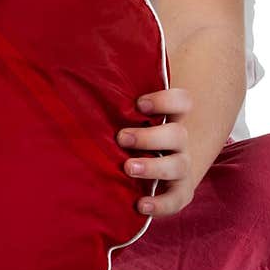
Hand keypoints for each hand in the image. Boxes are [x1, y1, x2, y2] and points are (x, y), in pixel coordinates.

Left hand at [117, 87, 194, 218]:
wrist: (156, 164)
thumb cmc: (132, 129)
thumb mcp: (128, 112)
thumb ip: (117, 95)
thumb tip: (88, 64)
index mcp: (171, 117)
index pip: (181, 101)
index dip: (164, 100)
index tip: (138, 104)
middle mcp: (180, 141)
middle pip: (177, 134)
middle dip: (149, 136)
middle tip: (121, 138)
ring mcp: (181, 166)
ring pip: (178, 165)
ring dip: (153, 167)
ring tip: (128, 168)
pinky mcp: (178, 192)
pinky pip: (176, 200)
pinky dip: (160, 205)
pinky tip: (140, 204)